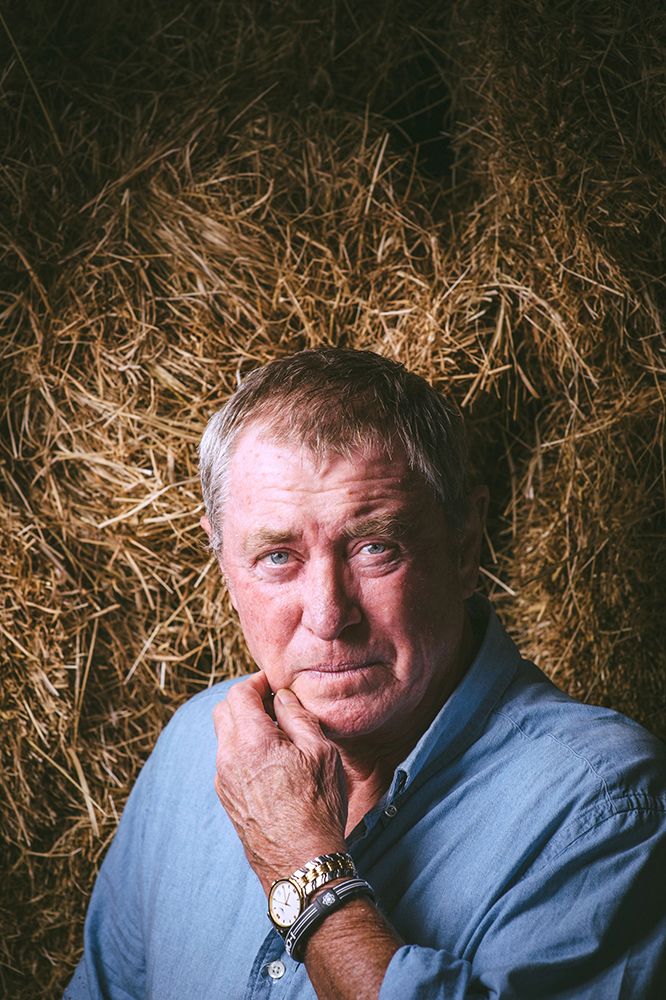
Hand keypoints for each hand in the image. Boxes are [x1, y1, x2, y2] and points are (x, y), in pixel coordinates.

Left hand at [212, 672, 347, 892]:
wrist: (301, 864)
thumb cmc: (317, 806)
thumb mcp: (320, 752)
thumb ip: (297, 716)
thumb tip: (281, 697)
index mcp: (249, 741)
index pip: (238, 693)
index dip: (257, 682)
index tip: (274, 685)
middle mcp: (227, 759)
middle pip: (223, 711)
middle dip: (245, 700)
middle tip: (274, 704)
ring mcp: (223, 782)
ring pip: (224, 737)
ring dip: (244, 726)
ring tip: (277, 735)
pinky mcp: (227, 800)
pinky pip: (227, 761)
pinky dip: (243, 749)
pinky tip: (270, 762)